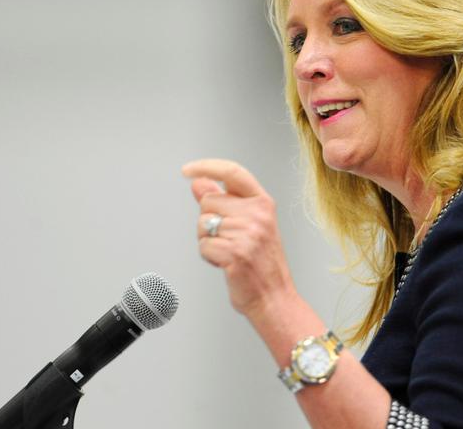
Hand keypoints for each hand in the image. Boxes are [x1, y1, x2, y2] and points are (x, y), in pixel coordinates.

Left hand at [182, 159, 296, 319]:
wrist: (275, 297)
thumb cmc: (262, 263)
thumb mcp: (248, 224)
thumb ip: (223, 201)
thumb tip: (199, 183)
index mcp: (263, 203)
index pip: (232, 172)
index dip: (207, 167)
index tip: (188, 170)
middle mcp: (257, 214)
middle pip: (209, 201)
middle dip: (208, 220)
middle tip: (229, 239)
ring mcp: (247, 233)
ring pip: (202, 224)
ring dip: (208, 241)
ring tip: (230, 252)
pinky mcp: (234, 253)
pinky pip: (203, 246)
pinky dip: (209, 257)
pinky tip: (226, 263)